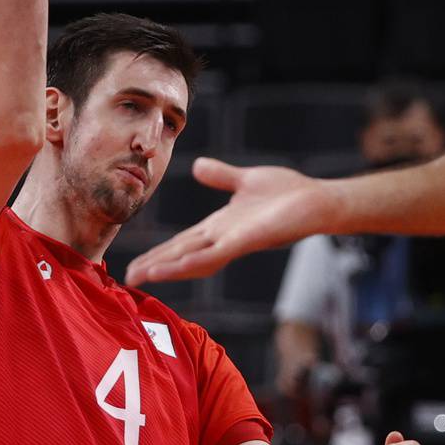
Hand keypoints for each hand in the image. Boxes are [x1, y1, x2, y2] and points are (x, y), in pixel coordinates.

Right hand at [122, 158, 331, 286]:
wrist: (318, 200)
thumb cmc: (288, 193)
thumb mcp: (245, 179)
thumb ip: (221, 175)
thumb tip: (197, 165)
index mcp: (220, 226)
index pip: (183, 242)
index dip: (160, 252)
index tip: (137, 262)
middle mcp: (223, 238)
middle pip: (182, 254)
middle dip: (155, 266)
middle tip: (127, 279)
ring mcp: (234, 242)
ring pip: (192, 258)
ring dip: (166, 268)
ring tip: (140, 276)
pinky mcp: (246, 242)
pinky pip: (214, 254)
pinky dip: (191, 263)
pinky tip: (173, 269)